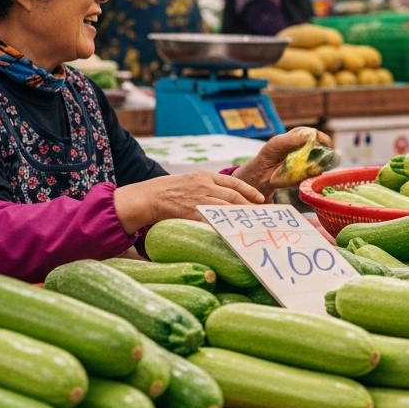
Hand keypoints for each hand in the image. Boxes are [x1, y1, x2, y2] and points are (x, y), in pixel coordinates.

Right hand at [114, 171, 264, 234]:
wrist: (147, 197)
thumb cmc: (168, 191)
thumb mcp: (191, 181)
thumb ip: (208, 187)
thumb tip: (227, 199)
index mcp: (205, 176)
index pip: (234, 183)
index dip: (250, 192)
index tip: (261, 199)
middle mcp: (205, 186)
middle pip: (234, 197)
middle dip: (249, 207)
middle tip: (260, 216)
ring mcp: (199, 199)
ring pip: (227, 208)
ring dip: (240, 217)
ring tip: (251, 225)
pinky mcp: (192, 213)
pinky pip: (213, 220)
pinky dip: (224, 226)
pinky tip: (233, 231)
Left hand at [232, 126, 332, 195]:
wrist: (260, 174)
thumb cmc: (268, 155)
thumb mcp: (277, 144)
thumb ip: (292, 140)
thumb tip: (310, 136)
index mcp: (300, 137)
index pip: (315, 134)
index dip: (322, 138)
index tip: (326, 143)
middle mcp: (306, 149)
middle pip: (322, 147)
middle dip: (326, 151)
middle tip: (327, 156)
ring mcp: (307, 162)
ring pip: (321, 161)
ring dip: (323, 162)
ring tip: (318, 164)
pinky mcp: (305, 174)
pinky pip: (314, 173)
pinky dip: (315, 172)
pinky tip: (313, 171)